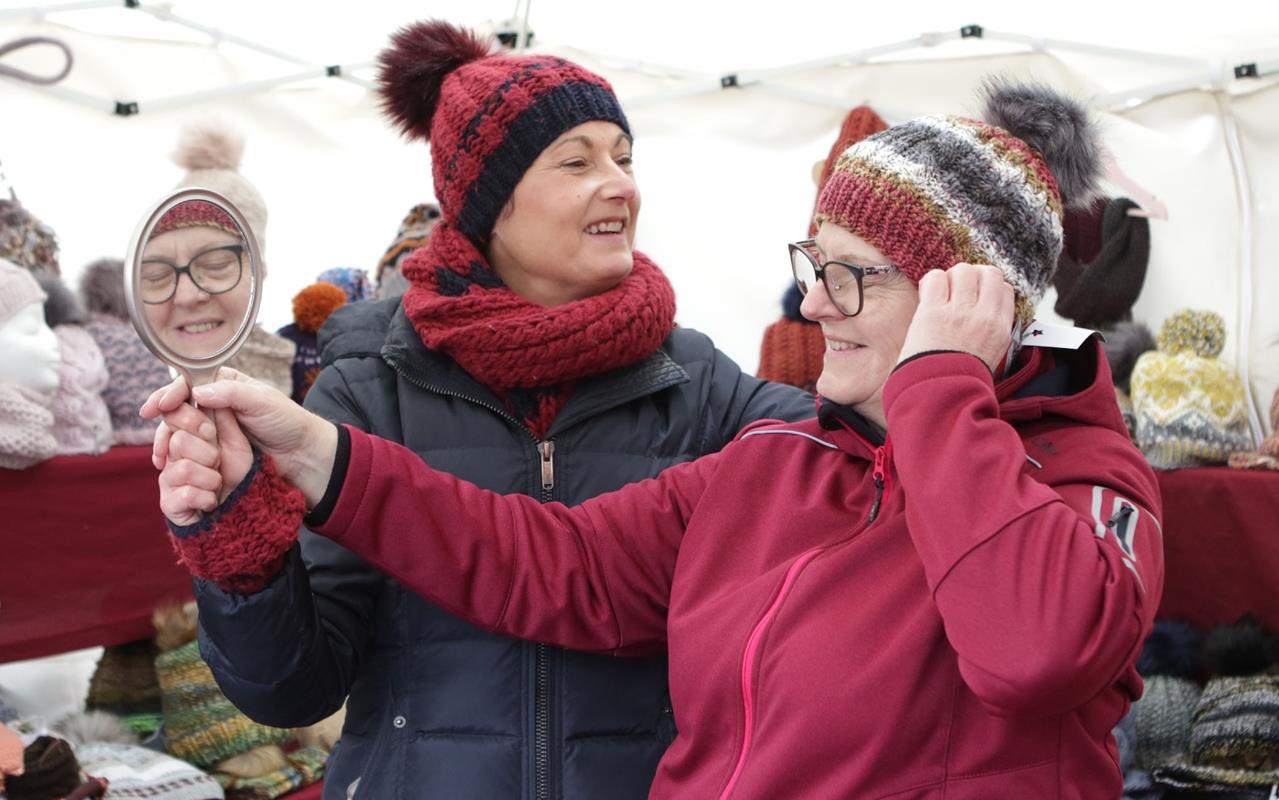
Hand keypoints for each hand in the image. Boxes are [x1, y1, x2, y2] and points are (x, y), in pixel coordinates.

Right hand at [142, 367, 335, 507]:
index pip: (189, 382)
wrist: (301, 454)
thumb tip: (197, 392)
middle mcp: (213, 402)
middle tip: (164, 431)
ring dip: (165, 438)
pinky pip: (186, 448)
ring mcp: (211, 426)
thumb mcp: (262, 402)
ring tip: (160, 453)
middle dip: (167, 416)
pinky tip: (165, 461)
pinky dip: (173, 453)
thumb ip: (231, 393)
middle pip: (177, 405)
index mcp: (224, 383)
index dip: (171, 393)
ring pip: (177, 428)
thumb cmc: (287, 422)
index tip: (159, 407)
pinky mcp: (212, 448)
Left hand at [897, 264, 1014, 374]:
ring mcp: (959, 312)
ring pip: (962, 270)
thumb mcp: (992, 356)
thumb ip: (992, 330)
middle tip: (957, 291)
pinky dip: (931, 281)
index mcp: (1001, 328)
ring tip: (941, 294)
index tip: (974, 296)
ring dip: (950, 277)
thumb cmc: (961, 379)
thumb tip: (985, 308)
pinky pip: (935, 278)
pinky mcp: (933, 312)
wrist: (941, 397)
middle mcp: (984, 316)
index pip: (1004, 289)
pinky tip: (927, 296)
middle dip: (972, 276)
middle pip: (988, 272)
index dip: (988, 287)